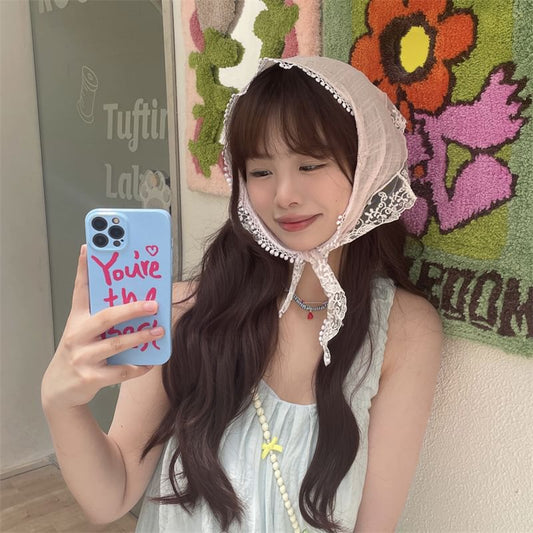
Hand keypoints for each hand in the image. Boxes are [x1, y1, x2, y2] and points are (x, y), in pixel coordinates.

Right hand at [41, 245, 164, 410]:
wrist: (59, 390)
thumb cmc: (78, 353)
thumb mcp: (82, 331)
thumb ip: (102, 317)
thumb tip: (132, 299)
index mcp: (77, 320)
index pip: (80, 289)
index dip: (83, 268)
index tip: (89, 247)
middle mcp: (77, 335)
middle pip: (107, 317)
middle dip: (132, 309)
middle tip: (153, 304)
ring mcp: (83, 357)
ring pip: (117, 344)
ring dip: (141, 337)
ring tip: (159, 331)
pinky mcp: (90, 377)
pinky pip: (120, 371)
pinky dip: (138, 367)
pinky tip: (150, 363)